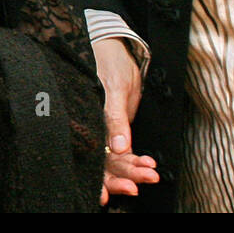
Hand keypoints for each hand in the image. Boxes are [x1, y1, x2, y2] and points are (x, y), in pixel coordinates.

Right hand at [93, 38, 158, 205]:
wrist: (113, 46)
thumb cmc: (108, 61)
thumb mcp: (115, 88)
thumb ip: (115, 117)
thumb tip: (119, 147)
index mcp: (82, 117)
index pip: (92, 156)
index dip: (106, 176)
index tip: (125, 186)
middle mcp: (88, 126)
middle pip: (101, 162)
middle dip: (122, 176)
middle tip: (141, 183)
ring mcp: (99, 128)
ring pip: (113, 159)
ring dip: (132, 169)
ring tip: (151, 173)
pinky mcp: (111, 126)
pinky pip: (121, 149)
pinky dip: (135, 159)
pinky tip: (149, 164)